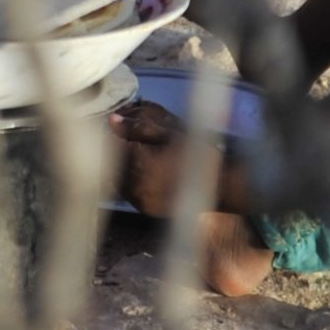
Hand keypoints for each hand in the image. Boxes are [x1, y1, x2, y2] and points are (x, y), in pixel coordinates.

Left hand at [112, 101, 193, 216]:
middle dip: (114, 152)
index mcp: (138, 161)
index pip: (109, 146)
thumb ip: (138, 126)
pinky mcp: (144, 209)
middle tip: (127, 143)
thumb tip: (112, 120)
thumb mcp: (169, 133)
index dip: (112, 136)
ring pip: (115, 180)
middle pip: (110, 165)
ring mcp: (139, 200)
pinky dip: (128, 182)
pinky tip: (142, 173)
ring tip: (136, 158)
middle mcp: (135, 185)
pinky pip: (127, 194)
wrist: (220, 185)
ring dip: (119, 168)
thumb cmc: (196, 154)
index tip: (118, 130)